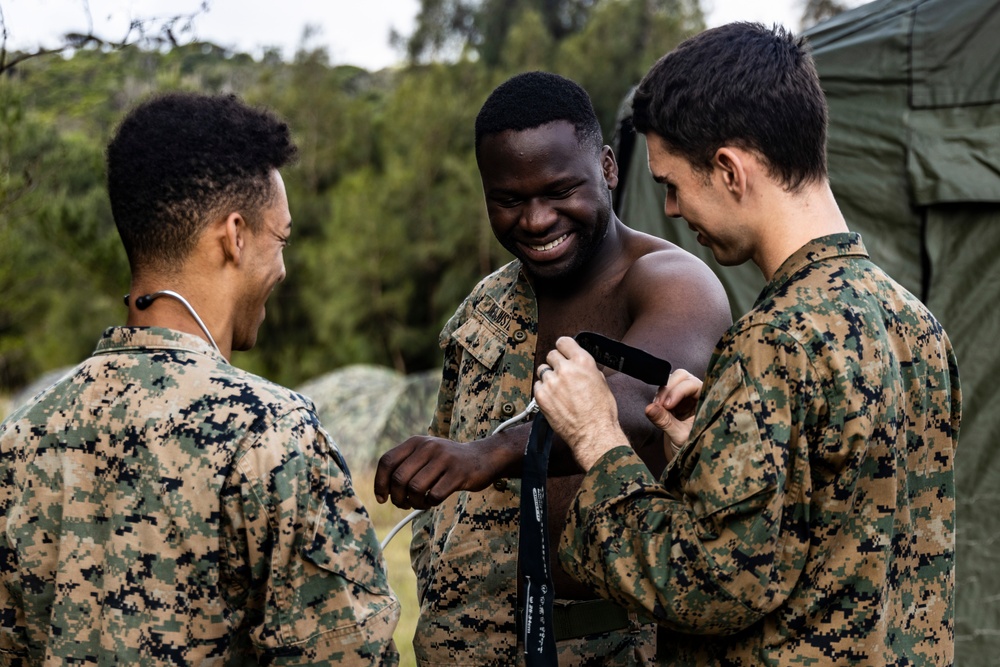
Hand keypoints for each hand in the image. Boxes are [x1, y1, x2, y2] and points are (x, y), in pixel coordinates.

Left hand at [373, 435, 499, 509]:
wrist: (482, 457)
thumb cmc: (446, 462)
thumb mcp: (424, 454)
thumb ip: (404, 466)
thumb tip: (382, 492)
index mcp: (416, 442)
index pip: (387, 461)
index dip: (380, 483)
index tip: (382, 498)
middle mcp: (428, 447)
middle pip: (399, 478)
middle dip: (397, 498)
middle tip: (404, 504)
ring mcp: (444, 459)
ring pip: (415, 489)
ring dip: (414, 503)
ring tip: (420, 503)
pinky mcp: (458, 473)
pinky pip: (434, 495)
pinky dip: (429, 504)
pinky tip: (432, 501)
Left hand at [533, 337, 629, 470]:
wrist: (593, 433)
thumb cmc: (601, 412)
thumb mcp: (601, 382)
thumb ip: (587, 369)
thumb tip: (580, 366)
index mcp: (582, 362)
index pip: (564, 342)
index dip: (563, 347)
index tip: (562, 352)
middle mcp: (565, 369)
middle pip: (551, 355)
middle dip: (556, 363)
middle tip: (561, 374)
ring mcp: (551, 382)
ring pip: (542, 370)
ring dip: (549, 377)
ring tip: (558, 389)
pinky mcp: (542, 396)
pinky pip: (537, 386)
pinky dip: (543, 390)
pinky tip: (553, 399)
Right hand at [644, 368, 700, 457]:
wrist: (688, 461)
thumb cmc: (692, 449)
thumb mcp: (679, 437)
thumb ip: (665, 421)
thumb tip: (649, 408)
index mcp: (708, 401)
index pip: (693, 384)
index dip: (678, 391)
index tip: (667, 405)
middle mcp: (698, 396)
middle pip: (683, 377)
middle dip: (668, 387)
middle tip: (659, 404)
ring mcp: (687, 398)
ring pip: (673, 381)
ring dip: (662, 392)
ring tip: (657, 408)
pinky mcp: (676, 402)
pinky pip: (665, 391)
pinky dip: (658, 397)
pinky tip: (656, 409)